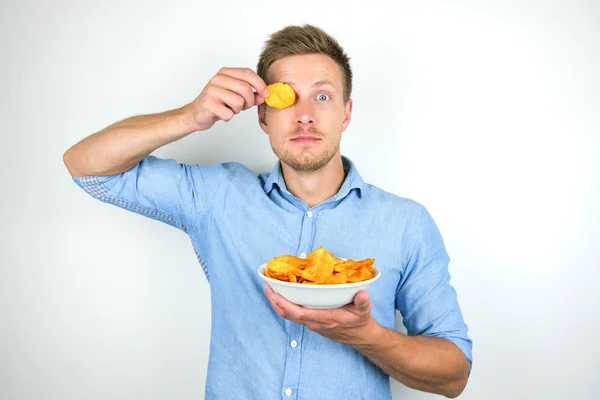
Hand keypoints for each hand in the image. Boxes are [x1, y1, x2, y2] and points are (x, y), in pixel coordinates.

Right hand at [187, 67, 268, 130]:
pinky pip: (229, 113)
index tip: (266, 93)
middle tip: (244, 106)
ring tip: (229, 108)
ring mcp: (212, 90)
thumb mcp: (236, 96)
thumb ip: (251, 95)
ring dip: (237, 110)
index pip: (247, 73)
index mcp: (226, 73)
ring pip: (238, 102)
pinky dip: (228, 117)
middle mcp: (218, 79)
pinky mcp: (208, 103)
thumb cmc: (218, 103)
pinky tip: (221, 114)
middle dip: (249, 102)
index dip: (260, 84)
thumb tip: (264, 96)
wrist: (197, 114)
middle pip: (245, 89)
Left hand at [264, 283, 378, 345]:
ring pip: (288, 315)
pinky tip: (281, 294)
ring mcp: (311, 323)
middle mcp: (314, 322)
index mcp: (324, 318)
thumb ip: (362, 302)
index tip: (275, 293)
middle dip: (275, 301)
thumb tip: (362, 294)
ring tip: (270, 287)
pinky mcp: (311, 321)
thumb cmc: (359, 322)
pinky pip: (292, 314)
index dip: (284, 304)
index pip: (299, 313)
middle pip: (287, 314)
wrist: (359, 336)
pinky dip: (284, 305)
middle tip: (267, 286)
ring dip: (277, 302)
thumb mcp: (364, 311)